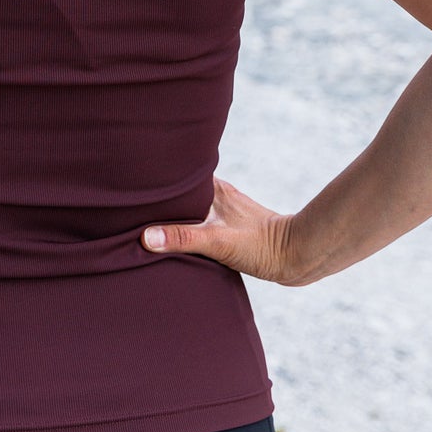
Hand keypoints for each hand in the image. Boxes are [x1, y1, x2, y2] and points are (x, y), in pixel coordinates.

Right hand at [139, 173, 306, 285]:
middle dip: (162, 196)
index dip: (158, 176)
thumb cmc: (261, 245)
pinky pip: (201, 221)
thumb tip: (146, 237)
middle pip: (182, 191)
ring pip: (192, 206)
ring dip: (176, 213)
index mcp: (213, 189)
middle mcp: (218, 196)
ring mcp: (225, 211)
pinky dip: (189, 226)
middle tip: (135, 202)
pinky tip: (179, 238)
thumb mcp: (217, 242)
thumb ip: (182, 238)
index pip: (178, 174)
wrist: (296, 257)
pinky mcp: (231, 228)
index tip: (135, 179)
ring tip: (150, 220)